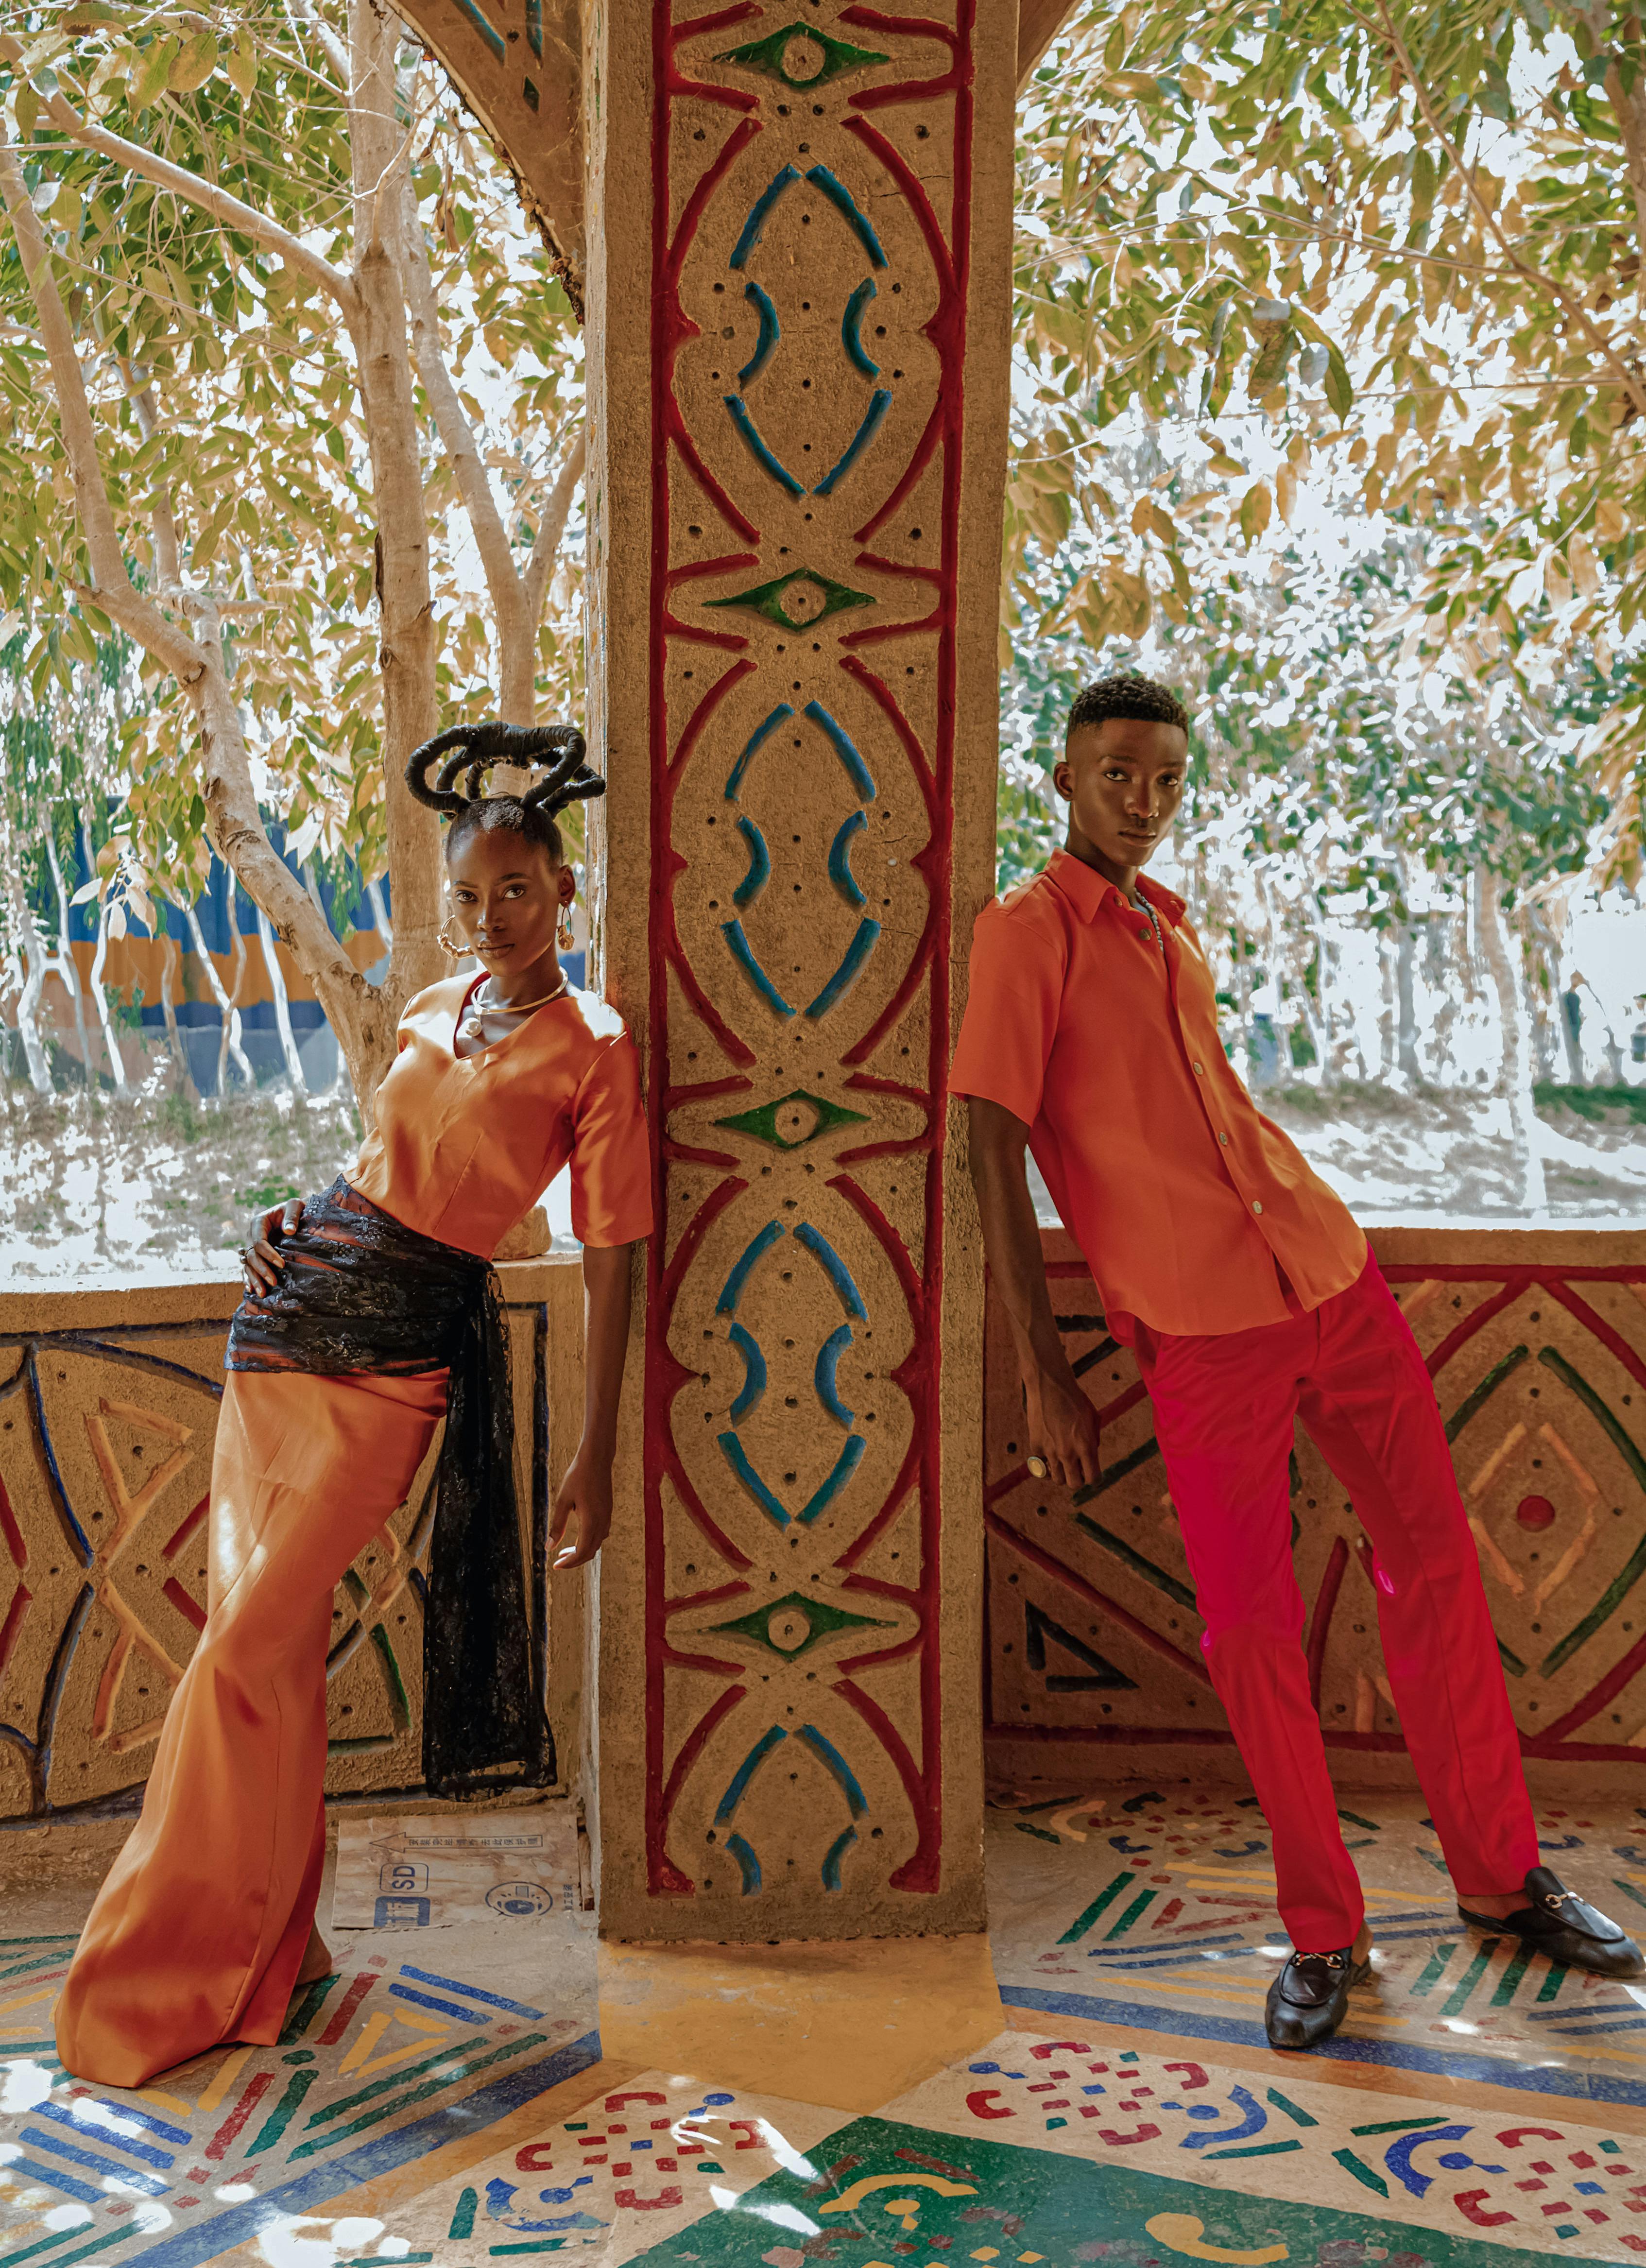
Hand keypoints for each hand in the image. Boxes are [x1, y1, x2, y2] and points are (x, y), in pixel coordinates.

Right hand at [241, 1197, 302, 1293]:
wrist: (294, 1213)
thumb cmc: (295, 1208)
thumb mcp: (295, 1205)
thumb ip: (292, 1216)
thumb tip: (289, 1231)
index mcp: (258, 1222)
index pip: (259, 1241)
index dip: (268, 1254)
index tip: (282, 1264)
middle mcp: (252, 1235)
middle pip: (252, 1255)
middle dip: (261, 1269)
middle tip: (274, 1281)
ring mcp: (253, 1246)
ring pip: (248, 1264)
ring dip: (254, 1279)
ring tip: (262, 1293)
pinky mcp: (257, 1254)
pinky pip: (248, 1267)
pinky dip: (249, 1278)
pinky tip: (251, 1289)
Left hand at [550, 1446, 612, 1569]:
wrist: (597, 1459)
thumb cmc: (577, 1476)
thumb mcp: (563, 1501)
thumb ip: (557, 1525)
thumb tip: (549, 1548)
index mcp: (591, 1521)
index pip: (582, 1552)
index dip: (569, 1563)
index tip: (555, 1566)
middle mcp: (602, 1522)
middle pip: (591, 1552)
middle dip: (575, 1560)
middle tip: (558, 1562)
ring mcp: (607, 1517)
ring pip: (597, 1544)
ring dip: (582, 1551)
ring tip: (565, 1550)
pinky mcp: (607, 1511)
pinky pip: (601, 1534)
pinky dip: (589, 1541)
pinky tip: (578, 1536)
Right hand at [1024, 1364, 1102, 1493]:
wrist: (1050, 1386)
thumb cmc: (1075, 1400)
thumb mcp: (1092, 1419)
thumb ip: (1093, 1441)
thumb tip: (1088, 1458)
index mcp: (1086, 1446)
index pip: (1093, 1479)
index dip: (1095, 1479)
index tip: (1092, 1474)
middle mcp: (1068, 1452)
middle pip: (1074, 1484)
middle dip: (1077, 1479)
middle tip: (1077, 1469)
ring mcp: (1050, 1451)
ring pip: (1056, 1479)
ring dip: (1061, 1473)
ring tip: (1062, 1461)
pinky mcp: (1035, 1446)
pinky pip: (1040, 1466)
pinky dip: (1045, 1464)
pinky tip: (1049, 1453)